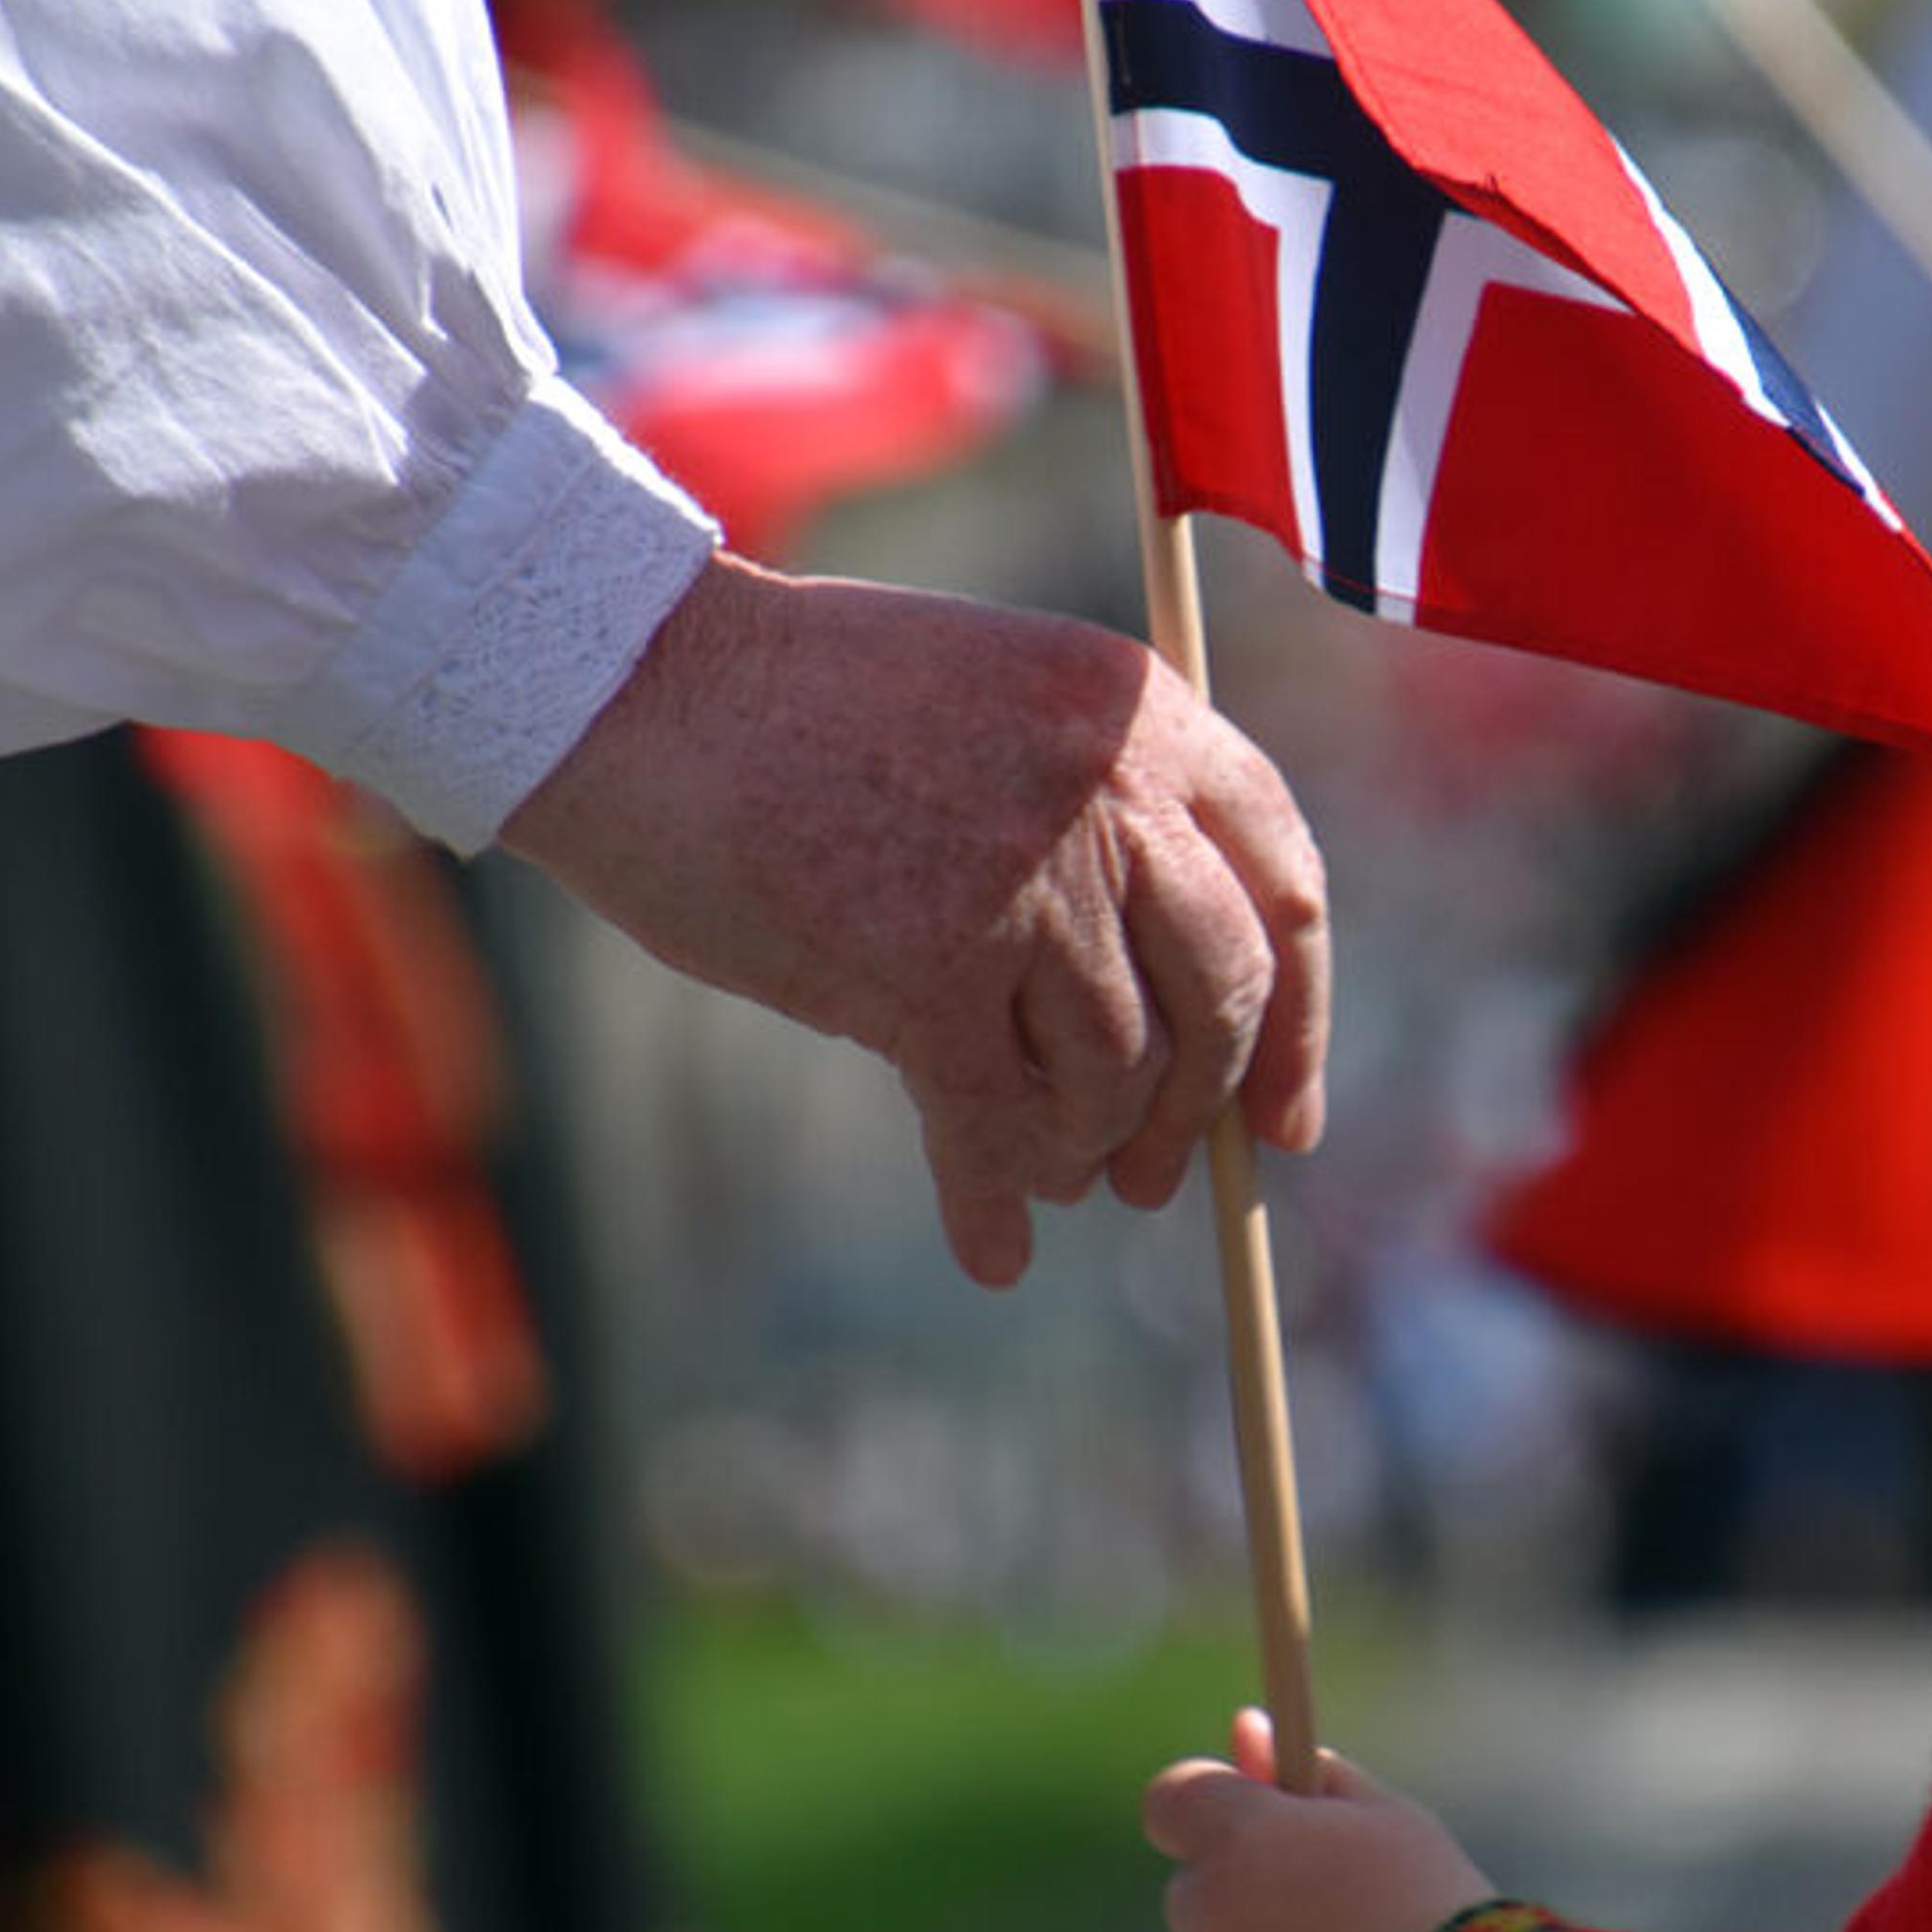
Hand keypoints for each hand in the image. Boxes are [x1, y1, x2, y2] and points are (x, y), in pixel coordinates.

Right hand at [501, 556, 1331, 1282]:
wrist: (632, 684)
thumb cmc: (797, 707)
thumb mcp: (1002, 706)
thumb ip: (1104, 813)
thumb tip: (1178, 1013)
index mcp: (1141, 710)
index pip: (1283, 882)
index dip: (1299, 1019)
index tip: (1284, 1117)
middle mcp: (1111, 790)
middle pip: (1226, 995)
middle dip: (1201, 1110)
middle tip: (1158, 1175)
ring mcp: (1027, 880)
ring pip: (1115, 1075)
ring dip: (1083, 1148)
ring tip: (1048, 1173)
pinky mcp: (927, 969)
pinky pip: (999, 1128)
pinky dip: (996, 1202)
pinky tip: (992, 1247)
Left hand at [1145, 1708, 1492, 1931]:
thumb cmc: (1433, 1920)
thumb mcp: (1391, 1825)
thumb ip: (1311, 1775)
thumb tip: (1247, 1729)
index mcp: (1241, 1845)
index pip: (1173, 1801)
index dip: (1210, 1806)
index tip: (1252, 1821)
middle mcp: (1205, 1922)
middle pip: (1199, 1892)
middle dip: (1247, 1897)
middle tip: (1332, 1917)